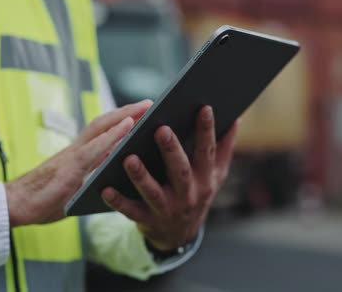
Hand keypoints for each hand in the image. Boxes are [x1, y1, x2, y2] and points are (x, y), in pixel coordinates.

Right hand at [5, 100, 152, 226]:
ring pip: (101, 128)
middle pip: (104, 123)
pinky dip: (113, 134)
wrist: (16, 206)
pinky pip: (95, 147)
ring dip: (124, 116)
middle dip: (127, 112)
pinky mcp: (70, 167)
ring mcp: (73, 156)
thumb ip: (93, 178)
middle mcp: (76, 149)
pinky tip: (129, 126)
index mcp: (78, 155)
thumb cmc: (45, 200)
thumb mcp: (75, 189)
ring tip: (145, 108)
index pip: (101, 131)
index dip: (120, 120)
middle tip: (149, 103)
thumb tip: (116, 178)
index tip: (139, 113)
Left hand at [102, 106, 237, 249]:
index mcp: (205, 179)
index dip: (207, 130)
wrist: (179, 234)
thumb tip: (236, 119)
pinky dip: (118, 201)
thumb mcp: (215, 175)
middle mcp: (188, 195)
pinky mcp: (147, 220)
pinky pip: (131, 211)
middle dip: (171, 150)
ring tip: (128, 157)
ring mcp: (167, 209)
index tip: (204, 107)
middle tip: (161, 128)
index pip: (207, 152)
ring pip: (153, 192)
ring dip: (141, 176)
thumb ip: (223, 148)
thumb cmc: (197, 193)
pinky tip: (105, 188)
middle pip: (180, 171)